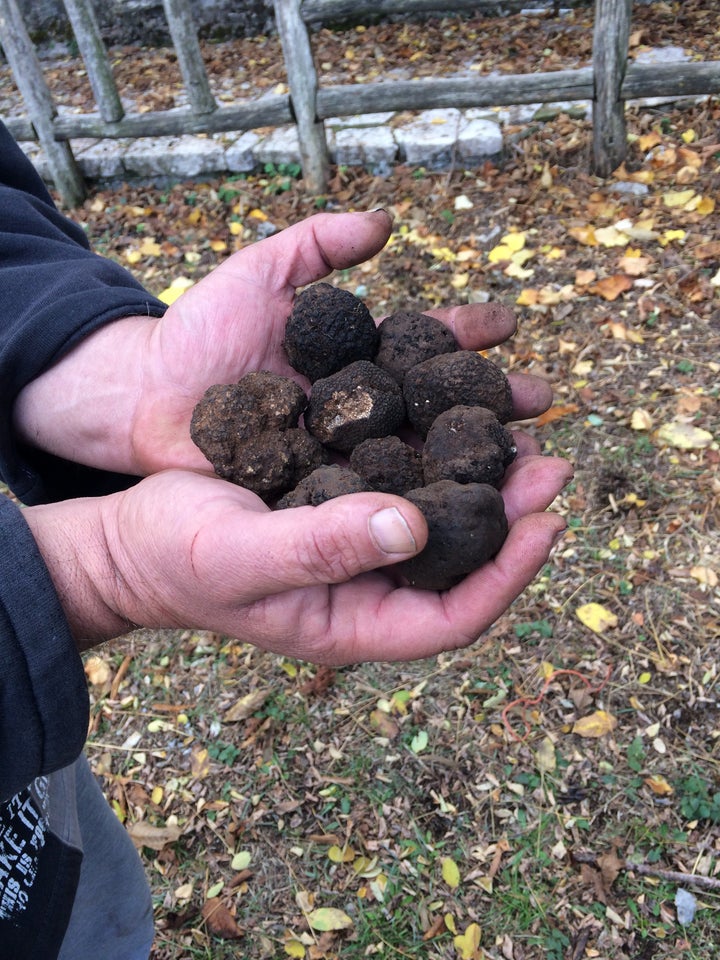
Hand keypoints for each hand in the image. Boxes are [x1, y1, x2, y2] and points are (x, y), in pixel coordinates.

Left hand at [14, 210, 552, 475]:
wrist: (140, 401)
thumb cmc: (194, 337)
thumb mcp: (256, 278)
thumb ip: (315, 247)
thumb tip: (385, 222)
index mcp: (353, 364)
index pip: (424, 347)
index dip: (465, 337)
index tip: (508, 325)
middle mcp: (358, 415)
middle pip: (439, 409)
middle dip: (492, 403)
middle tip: (539, 402)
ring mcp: (342, 462)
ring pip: (422, 463)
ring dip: (475, 461)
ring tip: (523, 457)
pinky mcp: (320, 502)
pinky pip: (378, 507)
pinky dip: (421, 509)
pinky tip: (458, 510)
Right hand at [24, 451, 570, 662]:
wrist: (131, 535)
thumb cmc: (171, 557)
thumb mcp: (235, 553)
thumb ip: (317, 549)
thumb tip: (413, 528)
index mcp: (350, 623)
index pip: (452, 617)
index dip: (508, 573)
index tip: (547, 520)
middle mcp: (366, 588)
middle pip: (461, 566)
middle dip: (511, 519)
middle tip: (548, 462)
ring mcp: (357, 546)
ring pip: (440, 520)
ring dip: (481, 480)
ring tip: (518, 431)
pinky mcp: (342, 503)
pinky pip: (403, 481)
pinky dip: (433, 451)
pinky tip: (450, 408)